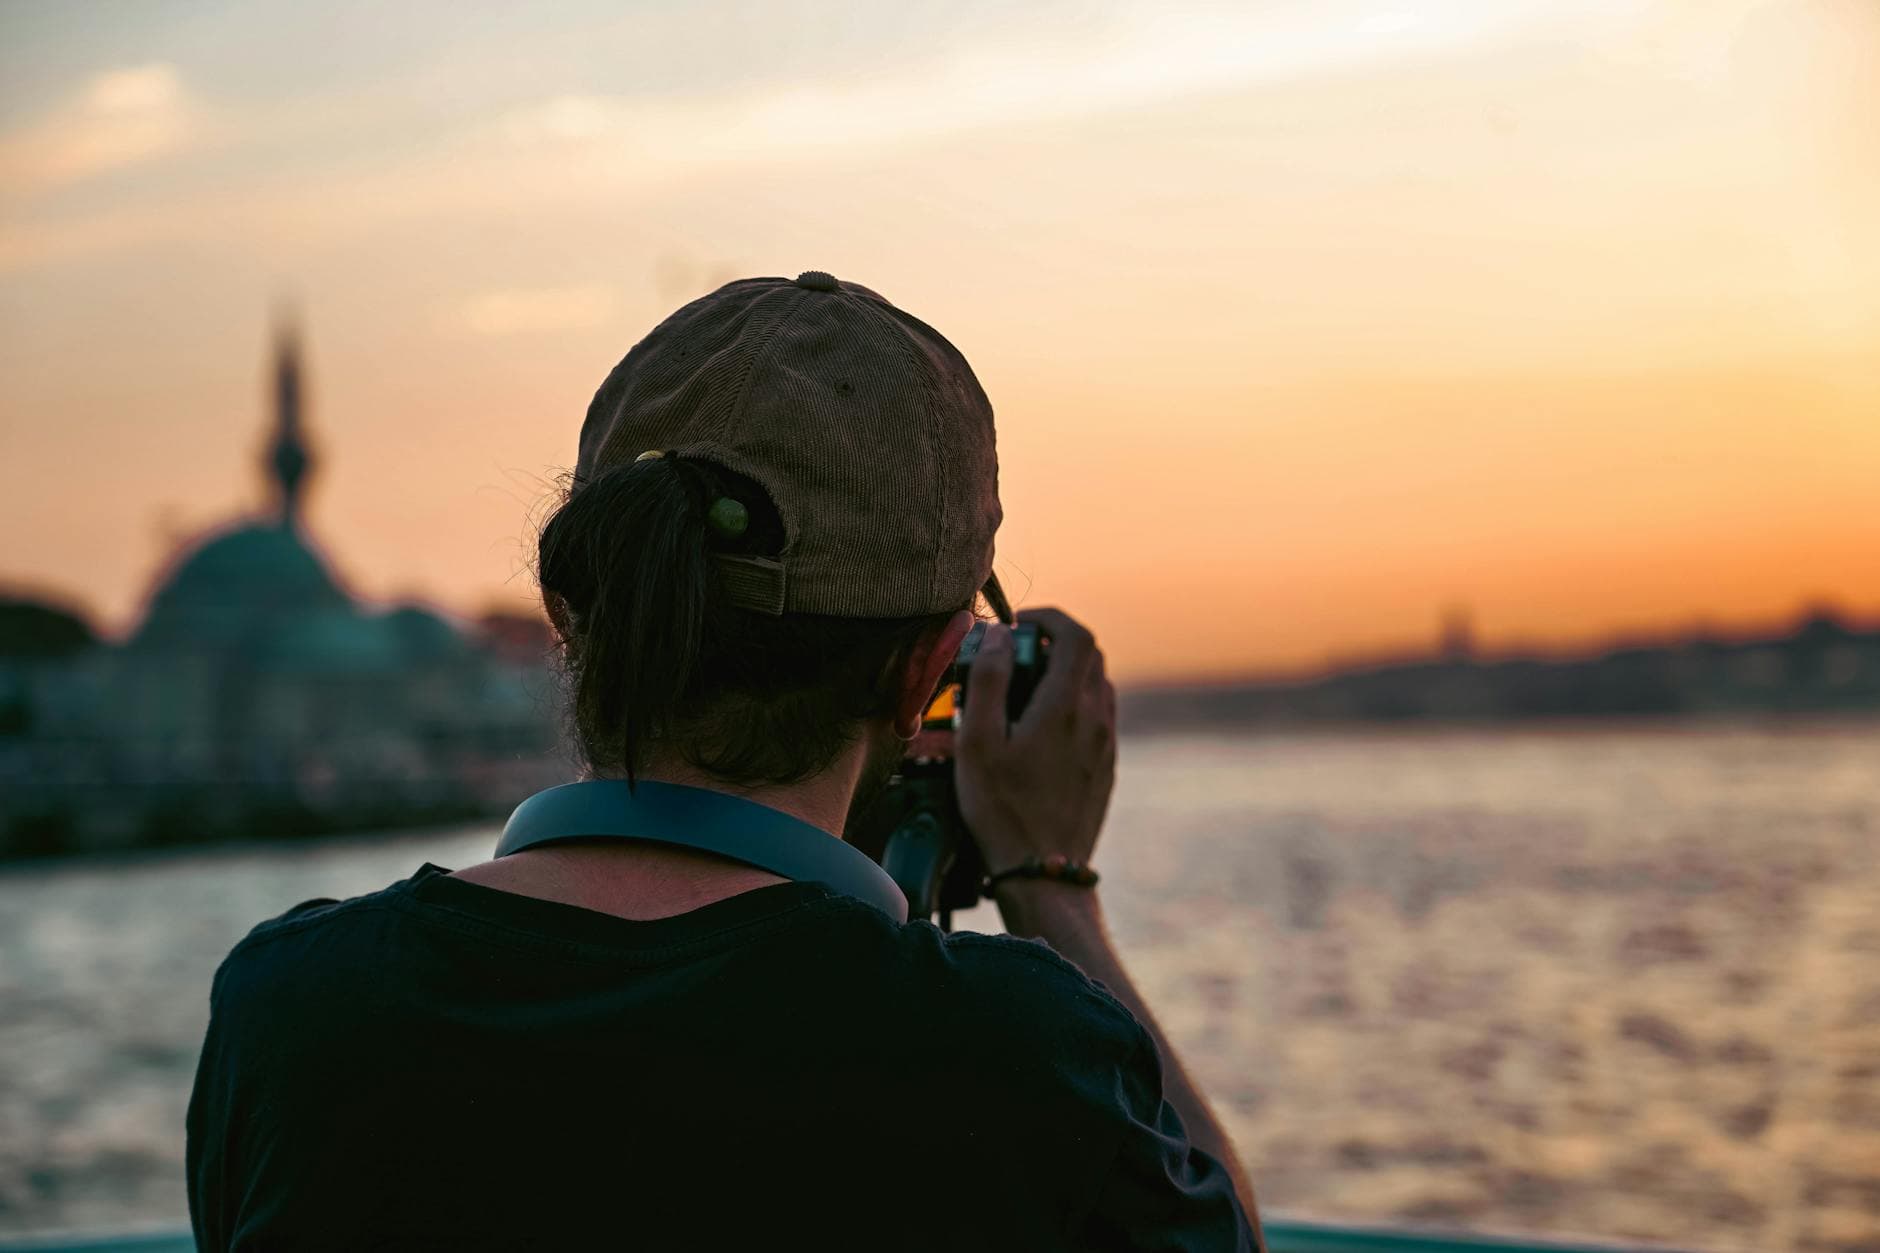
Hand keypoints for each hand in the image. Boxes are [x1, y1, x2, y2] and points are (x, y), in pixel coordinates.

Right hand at [955, 608, 1117, 881]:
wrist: (1043, 871)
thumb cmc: (1002, 810)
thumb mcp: (977, 743)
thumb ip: (988, 681)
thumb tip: (999, 636)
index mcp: (1065, 707)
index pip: (1075, 634)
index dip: (1046, 618)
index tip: (1016, 626)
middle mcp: (1095, 719)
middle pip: (1089, 654)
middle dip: (1053, 642)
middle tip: (1015, 655)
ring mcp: (1106, 744)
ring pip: (1097, 684)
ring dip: (1066, 673)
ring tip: (1024, 692)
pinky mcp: (1106, 767)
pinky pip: (1098, 716)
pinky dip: (1074, 703)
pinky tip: (1041, 729)